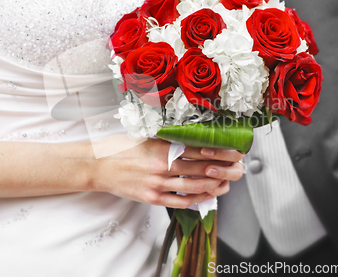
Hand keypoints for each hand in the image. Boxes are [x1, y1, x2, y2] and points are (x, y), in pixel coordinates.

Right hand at [91, 135, 243, 208]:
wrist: (97, 166)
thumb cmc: (120, 147)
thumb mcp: (145, 135)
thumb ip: (169, 137)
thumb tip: (193, 134)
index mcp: (162, 147)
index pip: (199, 150)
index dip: (221, 152)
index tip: (236, 151)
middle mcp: (162, 166)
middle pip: (202, 170)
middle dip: (225, 170)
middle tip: (240, 168)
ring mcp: (157, 185)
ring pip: (194, 187)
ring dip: (215, 186)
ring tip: (228, 183)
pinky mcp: (151, 198)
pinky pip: (179, 202)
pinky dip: (196, 199)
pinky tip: (207, 195)